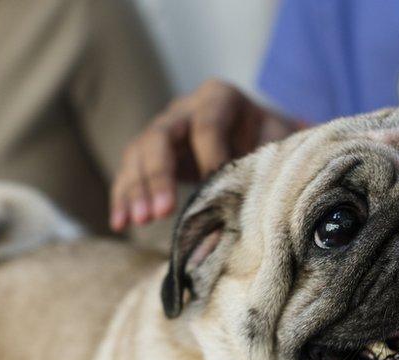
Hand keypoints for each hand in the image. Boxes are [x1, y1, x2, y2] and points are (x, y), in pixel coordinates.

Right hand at [110, 79, 302, 230]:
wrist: (260, 134)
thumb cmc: (272, 141)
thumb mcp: (278, 144)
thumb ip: (267, 165)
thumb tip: (253, 205)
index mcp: (220, 98)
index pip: (207, 125)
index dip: (209, 156)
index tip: (213, 186)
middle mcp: (185, 108)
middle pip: (161, 136)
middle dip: (159, 175)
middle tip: (161, 212)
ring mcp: (163, 128)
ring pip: (138, 153)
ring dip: (136, 189)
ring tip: (138, 221)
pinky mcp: (150, 152)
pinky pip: (129, 171)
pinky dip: (123, 197)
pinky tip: (119, 222)